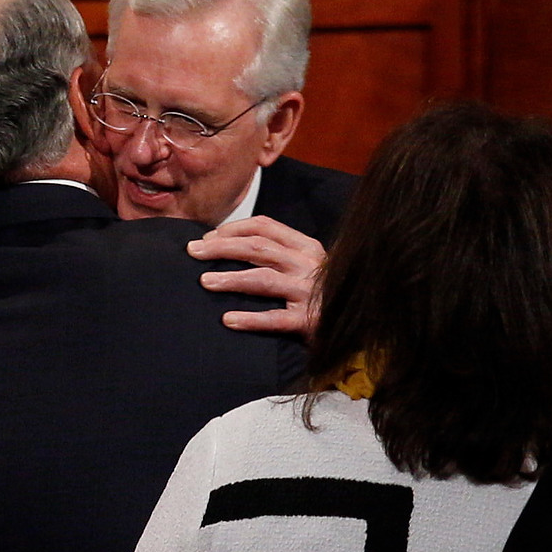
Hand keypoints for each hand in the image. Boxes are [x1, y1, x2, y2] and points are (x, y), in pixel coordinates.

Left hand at [190, 215, 326, 338]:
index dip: (232, 229)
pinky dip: (250, 319)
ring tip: (205, 281)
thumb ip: (279, 255)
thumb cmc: (322, 294)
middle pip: (257, 248)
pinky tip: (228, 320)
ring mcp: (308, 292)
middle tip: (193, 252)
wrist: (358, 324)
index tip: (207, 237)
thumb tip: (230, 246)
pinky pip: (275, 318)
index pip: (264, 227)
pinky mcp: (308, 321)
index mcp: (305, 247)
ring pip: (263, 279)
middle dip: (221, 247)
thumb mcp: (306, 266)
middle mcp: (307, 264)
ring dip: (231, 278)